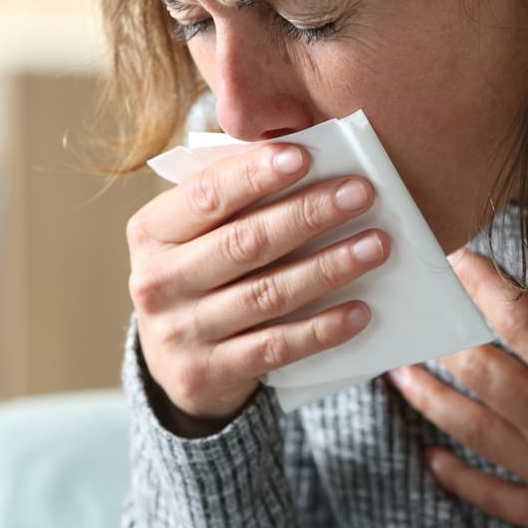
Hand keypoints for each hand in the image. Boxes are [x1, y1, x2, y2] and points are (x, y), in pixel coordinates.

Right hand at [127, 141, 391, 433]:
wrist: (170, 361)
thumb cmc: (198, 273)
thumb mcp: (195, 233)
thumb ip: (233, 196)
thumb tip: (302, 154)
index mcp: (152, 232)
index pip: (206, 194)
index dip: (254, 174)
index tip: (304, 156)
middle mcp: (157, 282)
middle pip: (245, 242)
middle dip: (308, 214)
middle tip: (361, 193)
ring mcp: (179, 332)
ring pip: (267, 294)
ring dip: (328, 268)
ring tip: (375, 246)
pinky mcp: (206, 373)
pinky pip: (276, 347)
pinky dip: (321, 328)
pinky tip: (359, 310)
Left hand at [386, 242, 527, 527]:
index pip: (524, 324)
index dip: (487, 287)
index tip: (456, 258)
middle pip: (482, 371)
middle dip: (444, 336)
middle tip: (412, 309)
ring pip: (470, 425)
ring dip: (430, 398)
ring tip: (396, 373)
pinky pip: (489, 492)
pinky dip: (457, 476)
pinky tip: (430, 460)